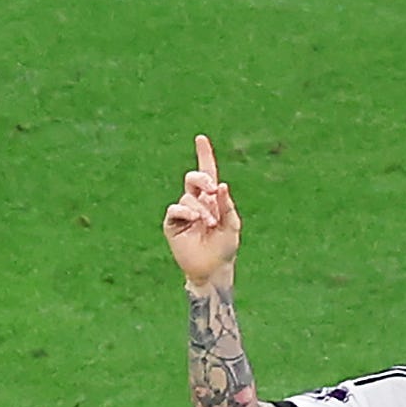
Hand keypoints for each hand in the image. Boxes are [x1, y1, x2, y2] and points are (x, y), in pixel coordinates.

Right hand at [163, 133, 241, 285]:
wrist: (213, 268)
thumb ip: (227, 205)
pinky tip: (195, 222)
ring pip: (188, 197)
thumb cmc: (225, 247)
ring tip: (208, 224)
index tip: (201, 138)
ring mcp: (184, 212)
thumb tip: (221, 185)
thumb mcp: (232, 225)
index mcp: (211, 199)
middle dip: (202, 179)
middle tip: (212, 189)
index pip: (206, 172)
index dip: (203, 155)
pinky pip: (176, 209)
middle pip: (194, 178)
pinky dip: (187, 213)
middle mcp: (196, 202)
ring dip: (201, 209)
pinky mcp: (173, 223)